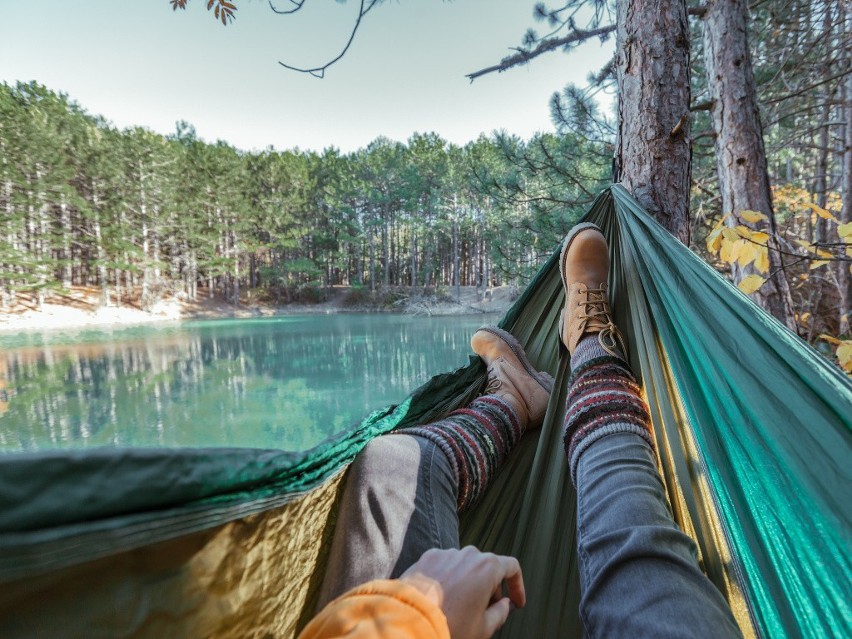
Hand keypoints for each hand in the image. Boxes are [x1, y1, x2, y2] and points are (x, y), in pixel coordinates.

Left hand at [399, 546, 525, 638]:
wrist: (410, 619)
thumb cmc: (450, 625)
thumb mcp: (484, 627)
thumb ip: (501, 613)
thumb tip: (505, 605)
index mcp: (487, 567)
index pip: (512, 567)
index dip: (518, 586)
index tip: (515, 602)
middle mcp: (468, 554)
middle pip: (487, 567)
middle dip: (491, 588)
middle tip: (486, 611)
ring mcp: (446, 553)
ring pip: (465, 566)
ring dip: (468, 582)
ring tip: (460, 606)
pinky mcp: (427, 557)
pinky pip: (445, 566)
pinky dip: (448, 578)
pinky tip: (442, 598)